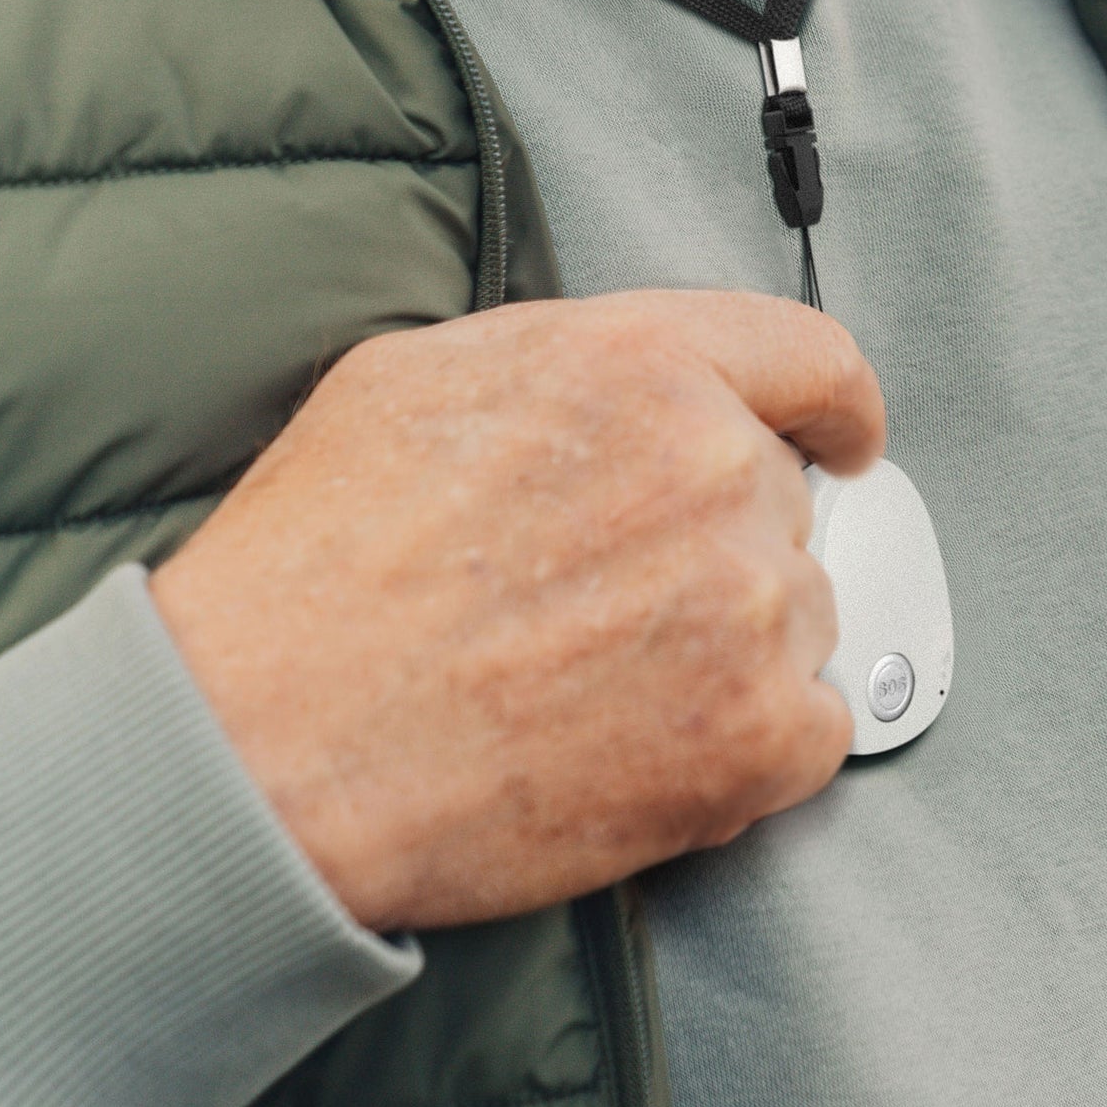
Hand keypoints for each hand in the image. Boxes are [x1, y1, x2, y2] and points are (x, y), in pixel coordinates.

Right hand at [150, 290, 883, 930]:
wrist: (263, 747)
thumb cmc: (312, 570)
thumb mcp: (418, 379)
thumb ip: (570, 363)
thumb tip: (634, 388)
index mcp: (642, 365)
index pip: (812, 360)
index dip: (834, 405)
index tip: (843, 438)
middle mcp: (715, 468)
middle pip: (784, 502)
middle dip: (714, 545)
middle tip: (600, 604)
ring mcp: (746, 605)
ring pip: (798, 615)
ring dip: (726, 645)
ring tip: (589, 683)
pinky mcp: (753, 738)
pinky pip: (813, 728)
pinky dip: (749, 745)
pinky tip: (642, 746)